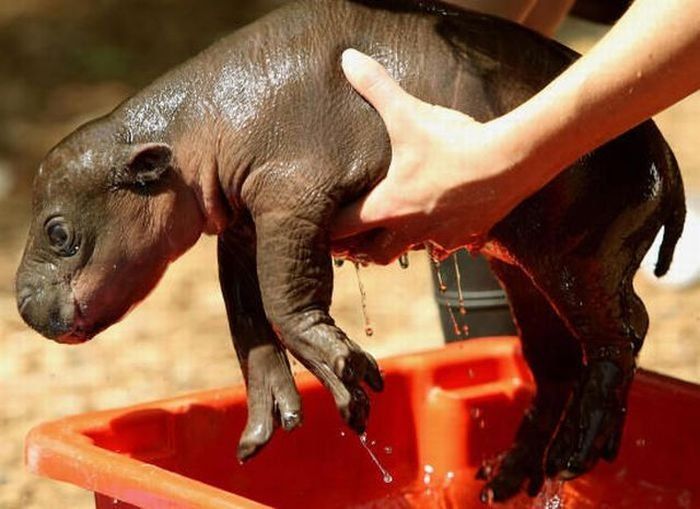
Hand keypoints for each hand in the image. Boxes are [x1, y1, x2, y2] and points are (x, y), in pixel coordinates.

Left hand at [331, 49, 525, 263]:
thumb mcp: (409, 114)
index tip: (320, 230)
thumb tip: (348, 59)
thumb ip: (376, 88)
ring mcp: (439, 236)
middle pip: (374, 254)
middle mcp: (410, 229)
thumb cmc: (454, 143)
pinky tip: (442, 222)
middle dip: (362, 248)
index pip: (344, 229)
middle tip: (356, 238)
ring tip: (397, 228)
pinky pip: (447, 245)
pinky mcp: (466, 235)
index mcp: (388, 206)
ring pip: (411, 252)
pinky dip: (439, 238)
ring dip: (400, 243)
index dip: (329, 231)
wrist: (509, 163)